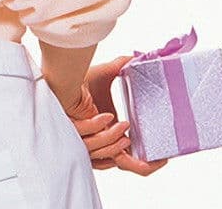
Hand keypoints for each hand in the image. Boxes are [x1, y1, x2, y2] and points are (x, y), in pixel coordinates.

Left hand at [70, 56, 168, 175]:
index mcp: (107, 134)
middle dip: (140, 164)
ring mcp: (83, 140)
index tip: (162, 159)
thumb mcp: (105, 75)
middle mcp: (96, 141)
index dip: (144, 164)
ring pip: (103, 155)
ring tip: (124, 125)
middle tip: (156, 158)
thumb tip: (138, 57)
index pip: (127, 158)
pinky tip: (104, 116)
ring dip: (115, 141)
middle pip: (119, 165)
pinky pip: (87, 140)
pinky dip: (98, 129)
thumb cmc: (77, 77)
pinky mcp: (73, 134)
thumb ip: (123, 67)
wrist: (59, 75)